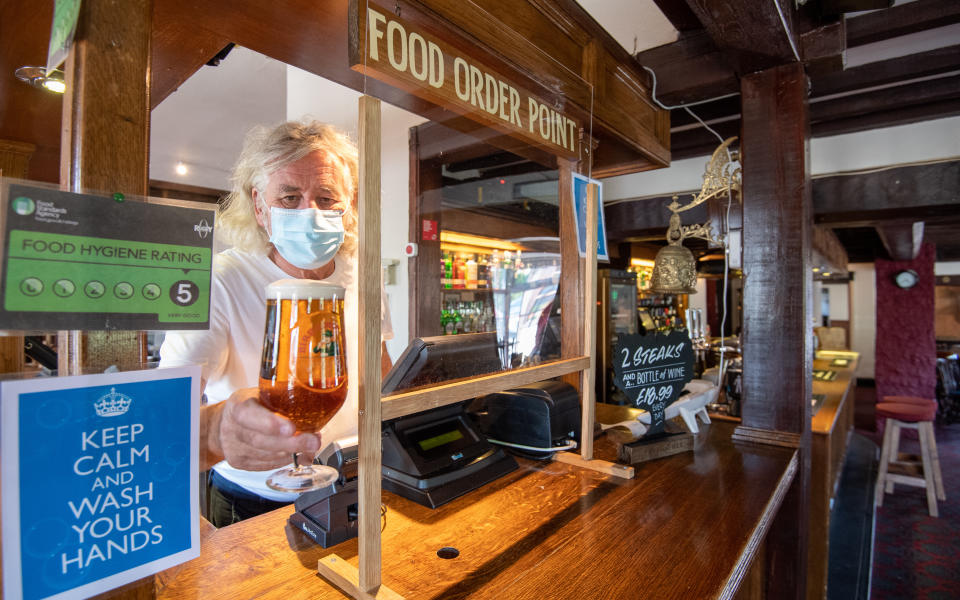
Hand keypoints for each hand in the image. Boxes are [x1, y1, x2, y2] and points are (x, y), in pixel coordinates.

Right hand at [205, 388, 320, 470]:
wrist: (224, 424)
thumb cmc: (251, 406)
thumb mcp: (262, 394)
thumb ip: (282, 399)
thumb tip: (318, 405)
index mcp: (238, 406)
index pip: (249, 415)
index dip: (270, 423)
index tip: (291, 428)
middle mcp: (232, 429)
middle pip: (261, 441)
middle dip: (291, 443)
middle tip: (313, 441)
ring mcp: (234, 448)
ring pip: (267, 455)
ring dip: (292, 452)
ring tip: (310, 444)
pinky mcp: (240, 463)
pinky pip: (267, 464)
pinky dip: (286, 459)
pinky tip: (297, 453)